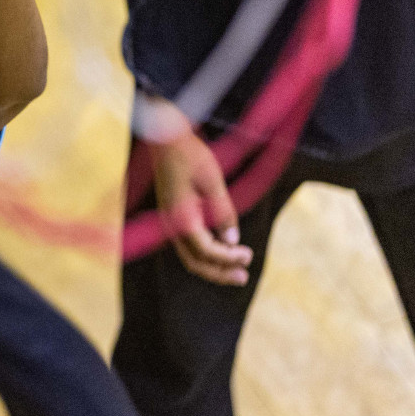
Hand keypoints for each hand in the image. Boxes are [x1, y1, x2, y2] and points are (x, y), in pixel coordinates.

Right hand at [147, 118, 252, 285]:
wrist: (165, 138)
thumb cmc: (190, 155)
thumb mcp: (213, 182)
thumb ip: (223, 213)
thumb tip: (233, 240)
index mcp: (182, 218)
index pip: (207, 251)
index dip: (229, 258)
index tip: (248, 254)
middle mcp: (172, 224)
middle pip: (195, 262)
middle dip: (219, 273)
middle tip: (244, 277)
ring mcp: (169, 221)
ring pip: (189, 255)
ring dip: (212, 265)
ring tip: (236, 269)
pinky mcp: (172, 215)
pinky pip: (187, 243)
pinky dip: (204, 252)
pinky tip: (220, 248)